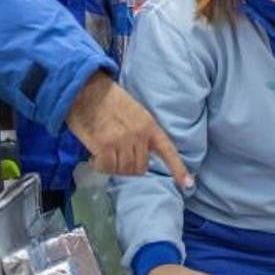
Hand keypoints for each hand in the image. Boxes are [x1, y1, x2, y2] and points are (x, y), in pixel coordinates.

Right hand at [65, 72, 191, 188]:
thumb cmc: (108, 99)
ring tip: (104, 154)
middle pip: (140, 167)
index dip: (178, 169)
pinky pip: (106, 167)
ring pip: (123, 170)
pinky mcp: (103, 145)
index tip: (188, 185)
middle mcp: (138, 135)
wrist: (86, 89)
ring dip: (113, 166)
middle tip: (116, 157)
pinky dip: (99, 166)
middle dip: (128, 166)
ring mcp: (121, 141)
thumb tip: (142, 153)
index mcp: (149, 125)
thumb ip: (141, 132)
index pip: (167, 150)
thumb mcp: (134, 111)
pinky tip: (94, 157)